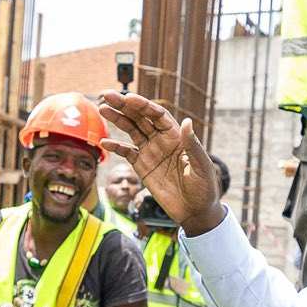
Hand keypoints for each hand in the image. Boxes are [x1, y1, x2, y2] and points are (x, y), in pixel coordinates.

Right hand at [97, 91, 225, 235]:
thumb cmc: (204, 188)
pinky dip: (116, 146)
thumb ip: (192, 145)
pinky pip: (126, 152)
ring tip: (103, 109)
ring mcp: (151, 152)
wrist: (195, 212)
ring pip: (131, 130)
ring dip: (117, 119)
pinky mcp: (142, 166)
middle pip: (140, 117)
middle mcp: (161, 140)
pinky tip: (105, 142)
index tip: (128, 98)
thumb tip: (187, 122)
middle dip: (124, 105)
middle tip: (107, 95)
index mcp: (176, 136)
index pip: (157, 115)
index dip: (142, 105)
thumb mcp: (201, 166)